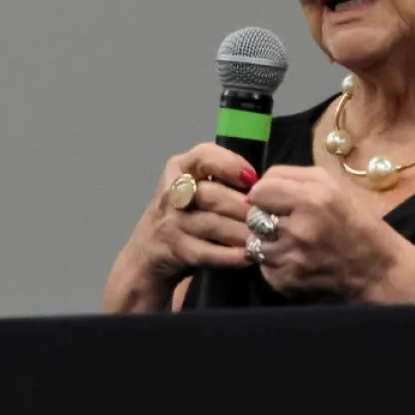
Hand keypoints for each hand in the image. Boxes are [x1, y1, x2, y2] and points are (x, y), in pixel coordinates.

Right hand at [103, 143, 257, 311]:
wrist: (145, 259)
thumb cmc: (182, 221)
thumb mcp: (193, 191)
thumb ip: (221, 182)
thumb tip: (268, 186)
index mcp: (178, 170)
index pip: (202, 156)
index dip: (230, 164)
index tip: (253, 178)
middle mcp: (170, 194)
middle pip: (211, 194)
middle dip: (244, 206)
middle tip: (269, 215)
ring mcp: (169, 223)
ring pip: (212, 224)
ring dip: (242, 232)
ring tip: (265, 237)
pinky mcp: (173, 250)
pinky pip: (206, 252)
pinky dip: (230, 256)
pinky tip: (249, 256)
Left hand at [243, 166, 414, 301]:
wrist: (377, 269)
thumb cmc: (356, 220)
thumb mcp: (332, 185)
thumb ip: (291, 177)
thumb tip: (256, 186)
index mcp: (312, 199)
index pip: (259, 190)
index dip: (265, 194)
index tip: (276, 200)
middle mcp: (299, 229)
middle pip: (253, 215)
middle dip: (266, 217)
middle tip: (288, 222)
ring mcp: (291, 258)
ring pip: (254, 241)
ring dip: (268, 240)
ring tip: (293, 241)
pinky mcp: (286, 280)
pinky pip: (262, 264)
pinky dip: (274, 261)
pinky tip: (296, 259)